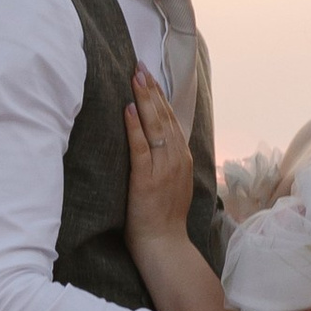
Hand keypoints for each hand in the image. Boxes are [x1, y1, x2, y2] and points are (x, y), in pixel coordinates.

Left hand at [122, 67, 195, 251]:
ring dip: (144, 100)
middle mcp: (177, 159)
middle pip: (164, 117)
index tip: (149, 76)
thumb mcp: (172, 183)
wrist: (164, 244)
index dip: (160, 96)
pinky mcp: (146, 179)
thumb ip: (168, 160)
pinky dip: (135, 127)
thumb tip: (157, 140)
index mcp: (183, 158)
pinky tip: (128, 109)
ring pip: (155, 127)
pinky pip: (141, 148)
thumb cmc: (163, 217)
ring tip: (135, 78)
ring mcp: (163, 169)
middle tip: (140, 66)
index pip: (172, 120)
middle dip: (151, 90)